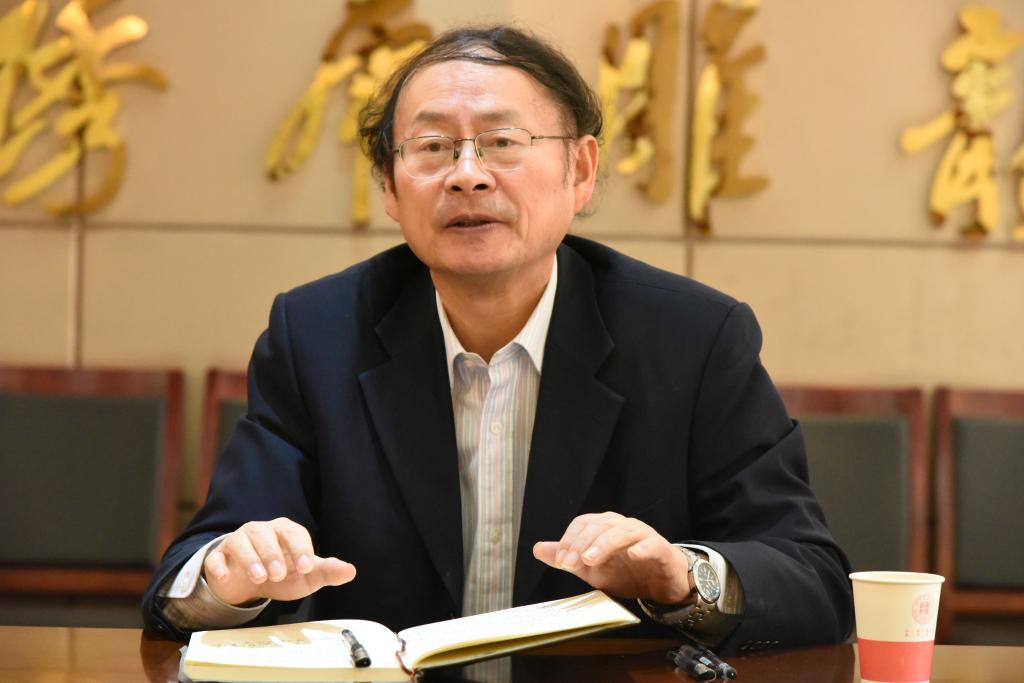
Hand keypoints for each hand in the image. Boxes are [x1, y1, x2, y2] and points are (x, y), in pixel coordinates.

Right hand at [203, 517, 355, 605]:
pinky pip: (215, 558)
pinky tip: (226, 577)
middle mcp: (260, 531)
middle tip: (279, 574)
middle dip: (273, 553)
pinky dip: (219, 567)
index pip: (294, 532)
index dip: (301, 548)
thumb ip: (326, 572)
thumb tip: (350, 571)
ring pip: (241, 542)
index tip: (307, 567)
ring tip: (260, 577)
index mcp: (284, 531)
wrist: (248, 585)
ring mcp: (237, 542)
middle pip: (265, 534)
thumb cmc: (281, 575)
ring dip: (250, 559)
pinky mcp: (218, 557)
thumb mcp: (305, 577)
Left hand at [533, 512, 690, 603]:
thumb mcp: (592, 569)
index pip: (583, 524)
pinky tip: (633, 554)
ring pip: (622, 532)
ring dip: (604, 544)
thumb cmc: (627, 572)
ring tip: (590, 559)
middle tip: (570, 564)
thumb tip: (538, 549)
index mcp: (605, 527)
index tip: (561, 561)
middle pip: (600, 525)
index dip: (570, 540)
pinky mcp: (662, 549)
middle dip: (581, 544)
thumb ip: (568, 558)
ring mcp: (643, 535)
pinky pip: (652, 544)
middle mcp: (623, 526)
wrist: (661, 585)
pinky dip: (642, 547)